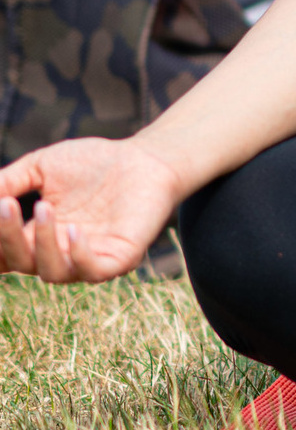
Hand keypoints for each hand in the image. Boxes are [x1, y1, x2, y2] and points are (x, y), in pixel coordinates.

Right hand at [0, 137, 182, 282]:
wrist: (147, 157)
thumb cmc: (95, 162)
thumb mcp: (42, 167)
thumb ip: (8, 182)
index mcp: (38, 238)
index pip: (3, 254)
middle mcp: (59, 255)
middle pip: (21, 262)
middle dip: (8, 237)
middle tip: (5, 206)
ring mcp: (88, 260)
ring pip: (52, 271)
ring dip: (43, 242)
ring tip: (44, 207)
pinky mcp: (119, 259)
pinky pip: (93, 271)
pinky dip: (79, 255)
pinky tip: (76, 230)